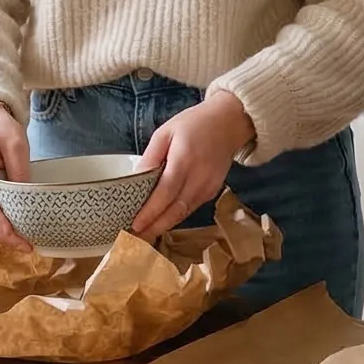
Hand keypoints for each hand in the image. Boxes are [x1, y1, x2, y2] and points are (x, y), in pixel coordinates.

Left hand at [131, 89, 253, 242]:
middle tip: (135, 241)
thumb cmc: (194, 124)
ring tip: (144, 235)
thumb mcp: (166, 131)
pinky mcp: (213, 191)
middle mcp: (199, 178)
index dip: (150, 212)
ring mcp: (208, 187)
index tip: (134, 225)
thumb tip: (136, 177)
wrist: (229, 122)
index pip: (165, 193)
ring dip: (164, 226)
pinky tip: (162, 221)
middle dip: (154, 228)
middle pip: (175, 210)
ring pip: (184, 213)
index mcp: (184, 160)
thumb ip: (151, 156)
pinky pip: (191, 208)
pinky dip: (176, 217)